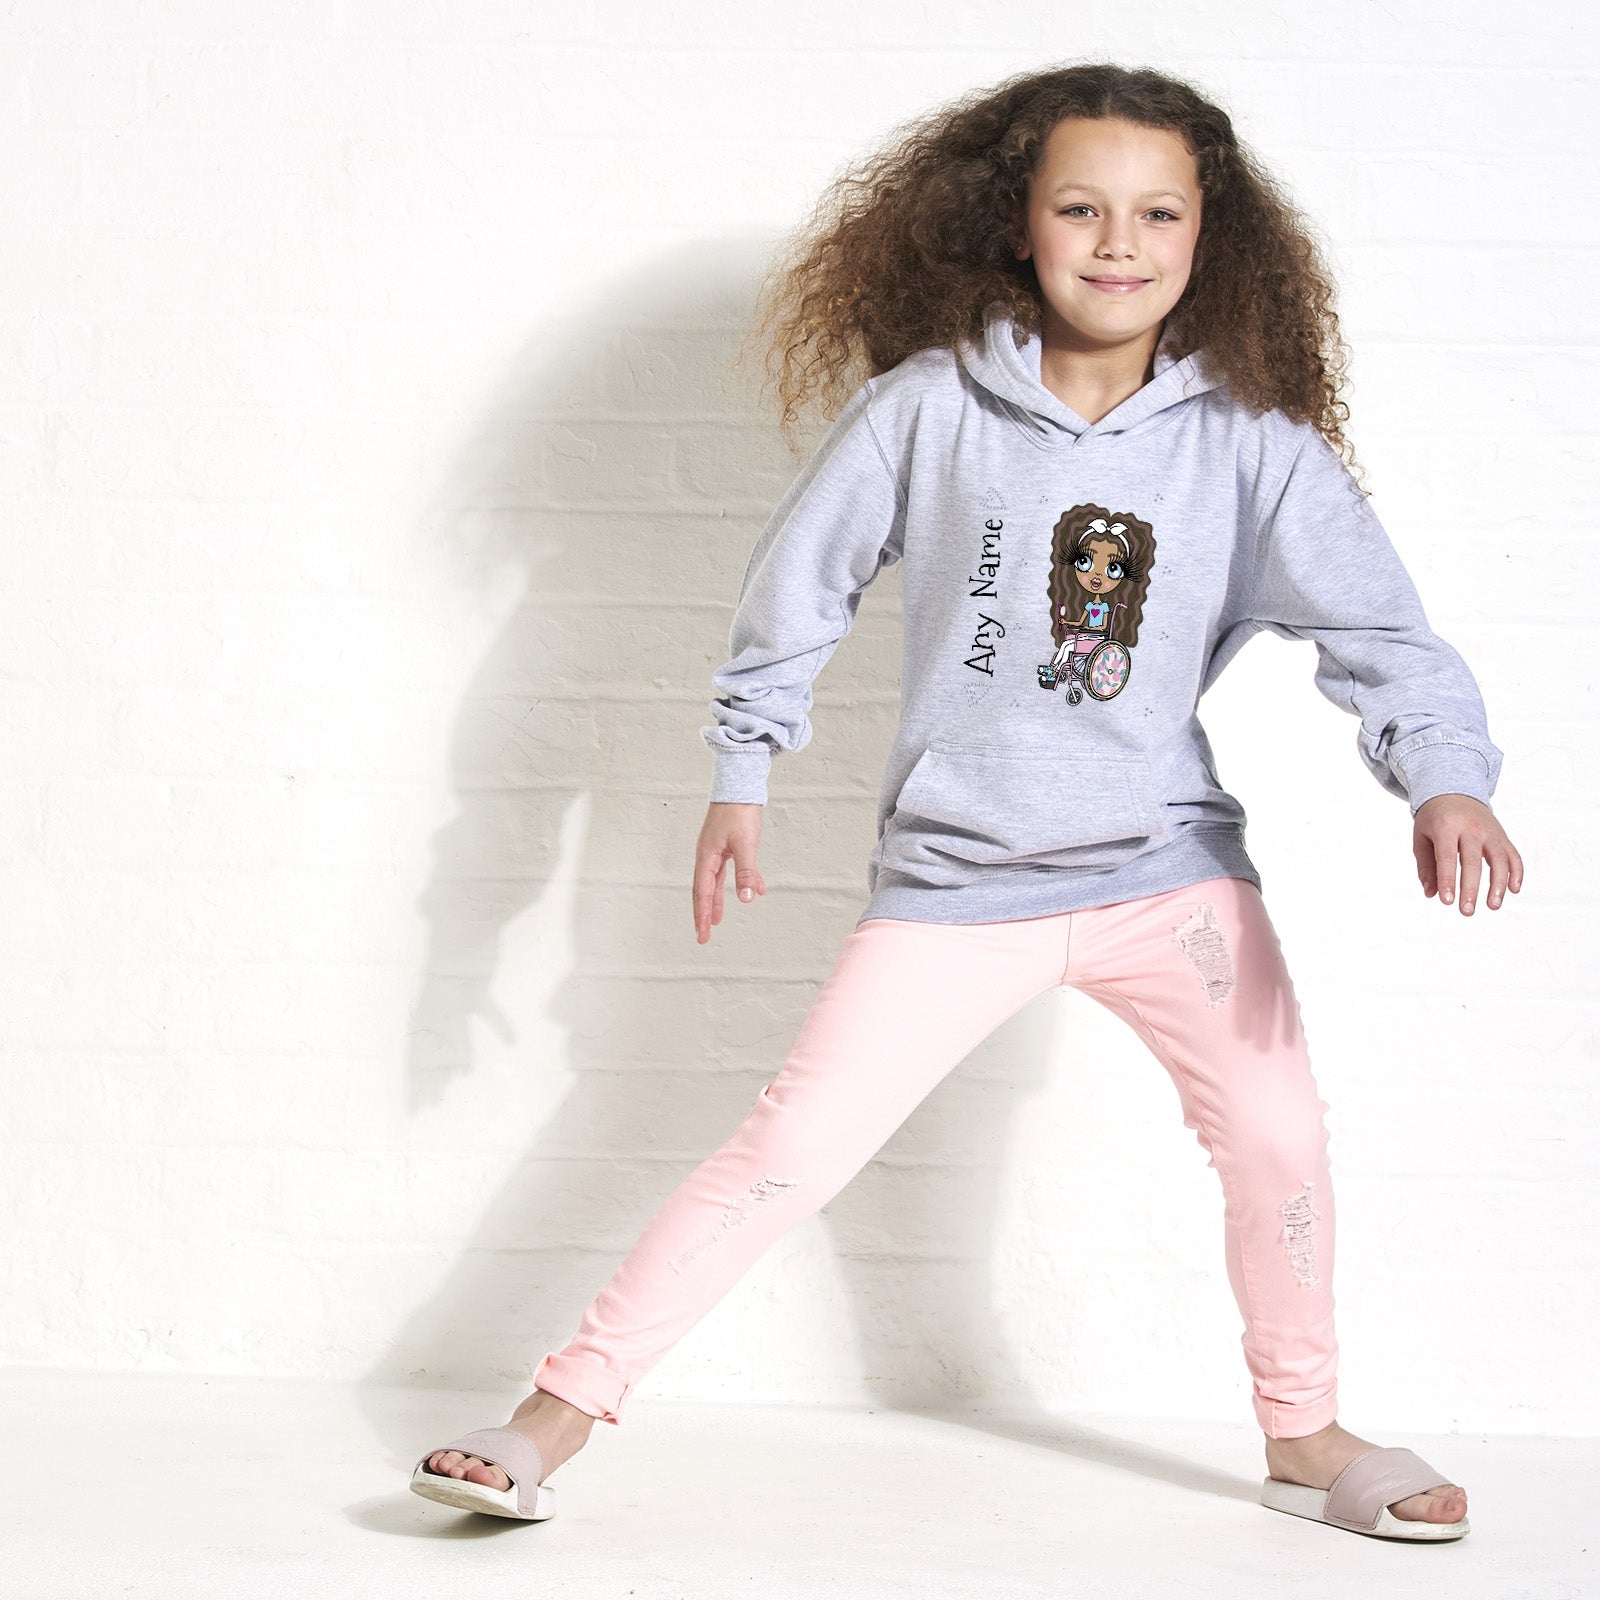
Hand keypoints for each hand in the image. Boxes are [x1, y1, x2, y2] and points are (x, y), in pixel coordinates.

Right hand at [693, 802, 766, 943]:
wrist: (739, 784)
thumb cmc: (740, 811)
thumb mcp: (746, 844)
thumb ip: (746, 872)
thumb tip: (747, 899)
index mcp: (706, 857)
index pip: (702, 892)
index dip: (702, 915)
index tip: (702, 935)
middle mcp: (707, 855)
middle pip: (703, 890)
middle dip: (703, 913)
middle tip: (702, 935)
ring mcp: (715, 850)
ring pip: (714, 881)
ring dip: (717, 900)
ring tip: (716, 920)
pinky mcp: (725, 845)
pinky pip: (728, 870)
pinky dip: (739, 881)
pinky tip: (753, 889)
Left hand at [1412, 794, 1523, 914]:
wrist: (1454, 792)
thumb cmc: (1434, 819)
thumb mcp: (1421, 837)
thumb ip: (1425, 866)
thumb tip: (1431, 894)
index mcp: (1446, 826)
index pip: (1447, 857)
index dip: (1448, 880)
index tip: (1447, 901)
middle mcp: (1471, 828)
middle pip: (1474, 862)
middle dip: (1471, 889)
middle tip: (1466, 911)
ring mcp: (1491, 831)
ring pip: (1499, 860)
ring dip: (1498, 885)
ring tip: (1493, 906)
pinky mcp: (1503, 836)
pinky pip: (1513, 855)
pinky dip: (1516, 872)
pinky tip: (1513, 890)